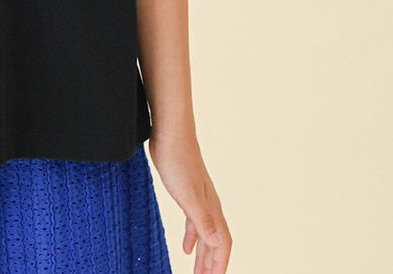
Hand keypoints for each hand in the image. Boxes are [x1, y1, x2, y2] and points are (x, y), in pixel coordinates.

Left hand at [147, 131, 232, 272]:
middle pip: (216, 243)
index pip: (222, 244)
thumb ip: (202, 220)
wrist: (170, 133)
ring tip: (198, 273)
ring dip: (203, 256)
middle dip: (212, 265)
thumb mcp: (187, 195)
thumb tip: (218, 245)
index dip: (220, 265)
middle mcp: (209, 206)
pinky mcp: (186, 192)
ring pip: (205, 235)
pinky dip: (192, 238)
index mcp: (212, 209)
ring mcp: (199, 198)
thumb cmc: (177, 160)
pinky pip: (194, 223)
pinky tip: (186, 248)